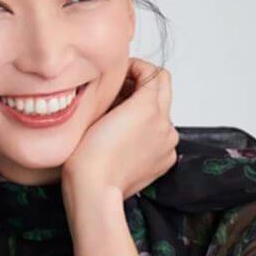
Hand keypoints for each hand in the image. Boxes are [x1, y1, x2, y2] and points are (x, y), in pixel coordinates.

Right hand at [62, 58, 178, 199]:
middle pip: (164, 87)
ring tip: (121, 118)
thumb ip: (116, 91)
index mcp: (149, 106)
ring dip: (146, 108)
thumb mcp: (97, 110)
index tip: (120, 72)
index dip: (135, 66)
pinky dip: (149, 131)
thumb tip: (122, 84)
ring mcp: (168, 142)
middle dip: (144, 83)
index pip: (152, 71)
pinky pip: (162, 136)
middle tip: (122, 88)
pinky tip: (127, 140)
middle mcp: (164, 122)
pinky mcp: (166, 159)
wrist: (94, 189)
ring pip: (162, 113)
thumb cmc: (87, 154)